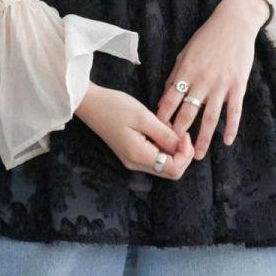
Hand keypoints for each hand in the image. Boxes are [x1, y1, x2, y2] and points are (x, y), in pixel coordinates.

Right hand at [75, 83, 196, 178]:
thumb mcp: (144, 117)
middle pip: (171, 171)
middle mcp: (136, 164)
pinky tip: (159, 129)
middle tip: (179, 131)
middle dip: (182, 153)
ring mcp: (133, 160)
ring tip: (166, 127)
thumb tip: (182, 146)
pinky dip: (163, 146)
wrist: (90, 104)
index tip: (183, 134)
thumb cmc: (114, 107)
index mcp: (139, 156)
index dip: (185, 154)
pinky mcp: (131, 153)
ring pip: (164, 164)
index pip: (174, 169)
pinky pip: (155, 157)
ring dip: (172, 148)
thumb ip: (165, 134)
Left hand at [155, 0, 267, 158]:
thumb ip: (176, 75)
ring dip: (203, 139)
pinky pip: (234, 111)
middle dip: (179, 134)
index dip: (162, 118)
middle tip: (172, 152)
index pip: (169, 100)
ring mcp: (221, 84)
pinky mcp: (238, 85)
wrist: (234, 22)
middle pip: (187, 113)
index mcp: (185, 72)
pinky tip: (226, 141)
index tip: (156, 134)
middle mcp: (202, 81)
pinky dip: (231, 128)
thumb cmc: (207, 38)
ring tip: (197, 156)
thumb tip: (166, 96)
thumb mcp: (185, 53)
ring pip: (210, 118)